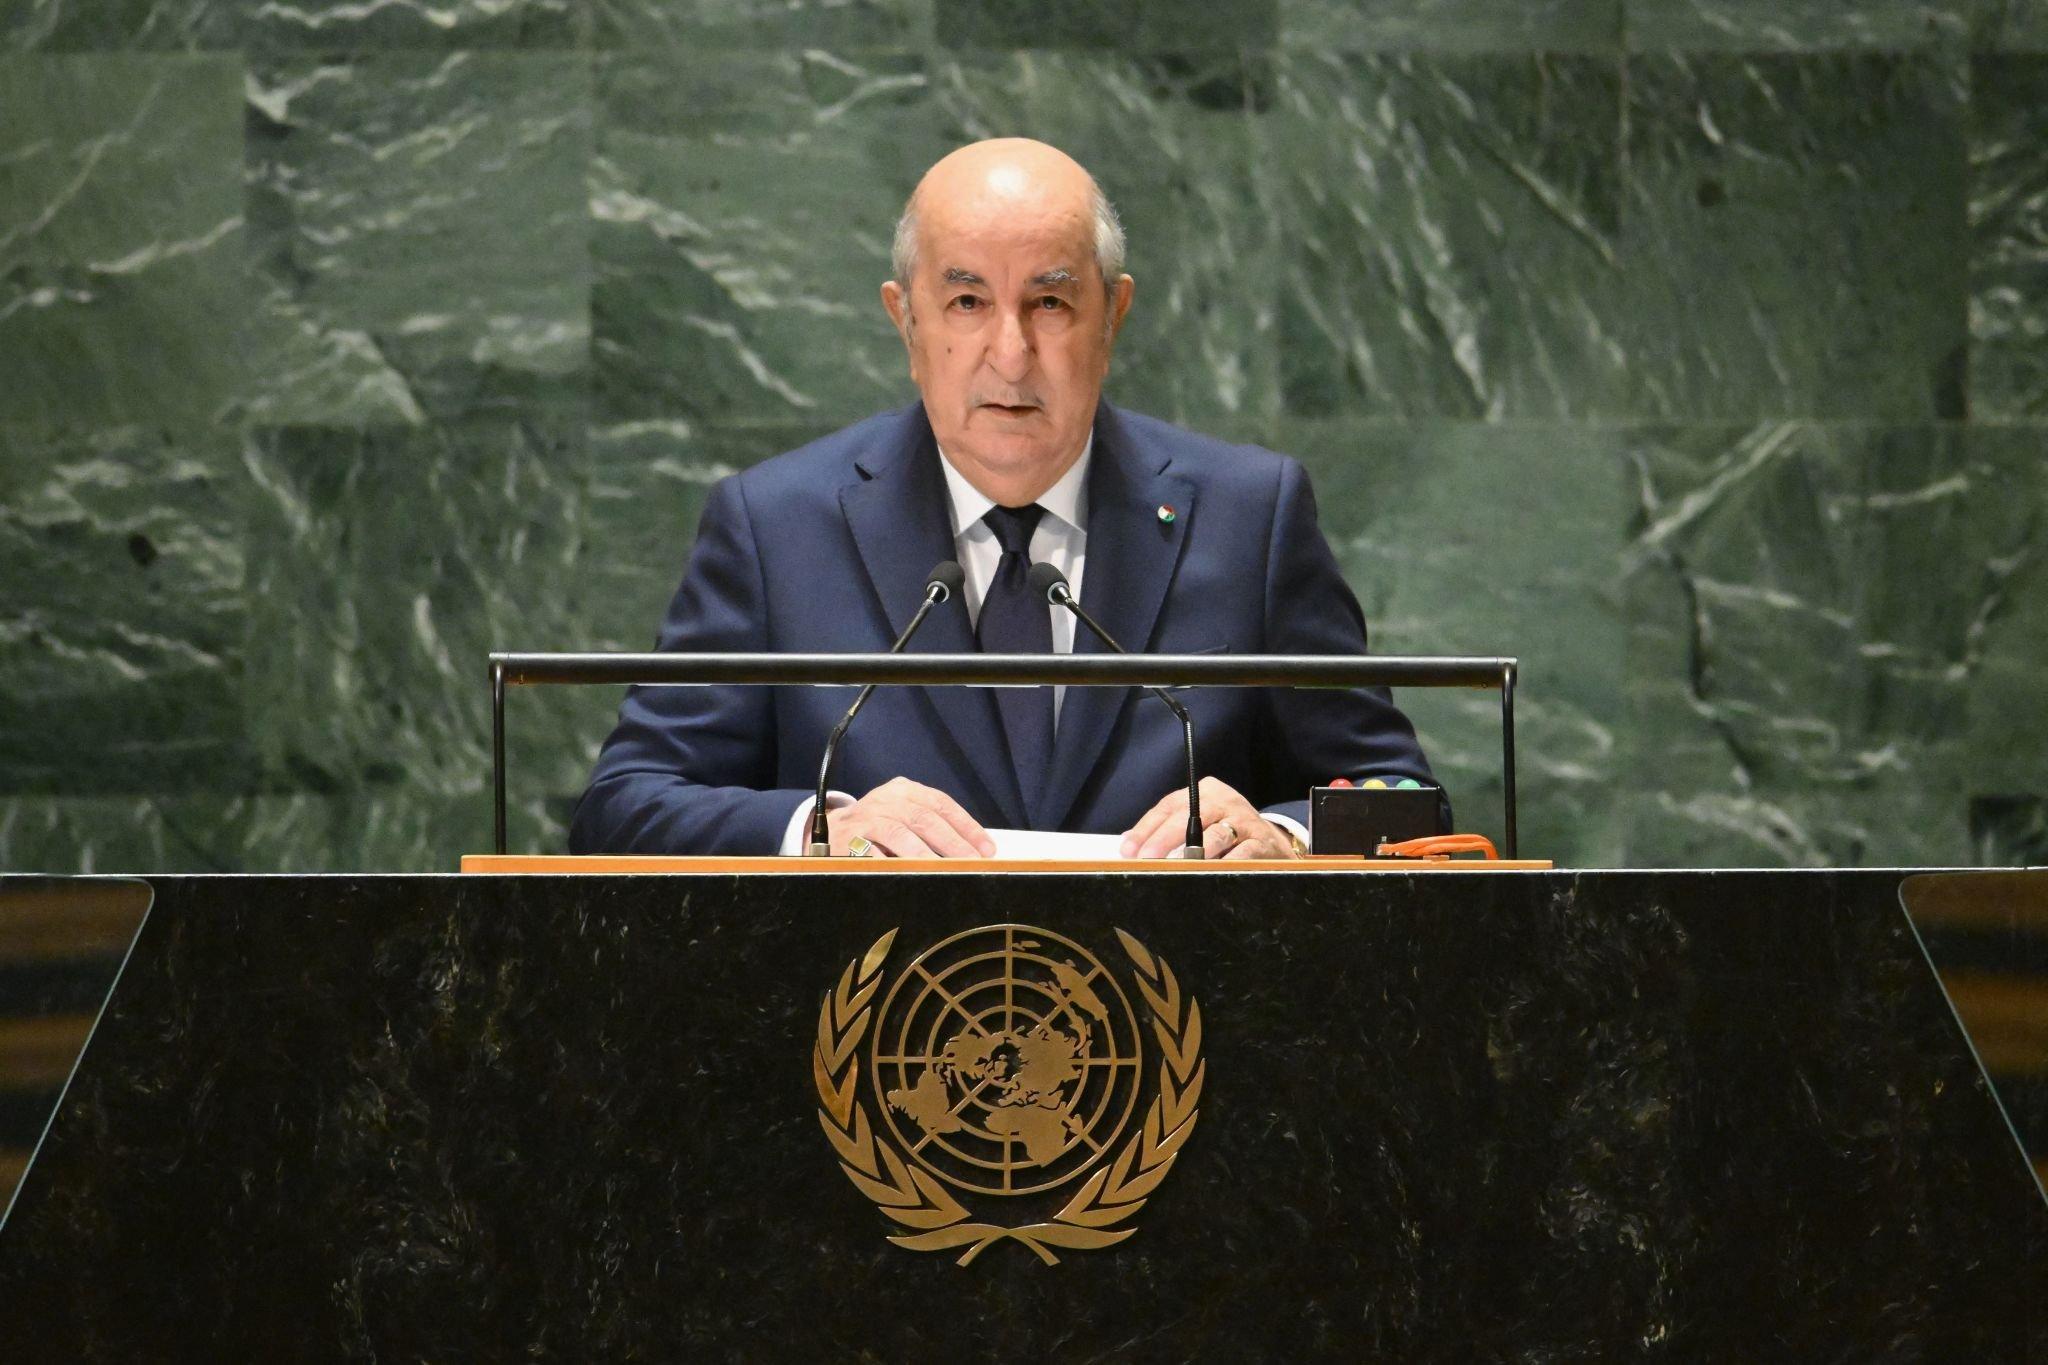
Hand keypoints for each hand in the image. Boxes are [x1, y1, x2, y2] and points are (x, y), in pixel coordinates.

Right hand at [831, 777, 995, 857]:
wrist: (833, 829)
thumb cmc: (879, 826)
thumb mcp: (903, 815)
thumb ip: (931, 826)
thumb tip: (972, 851)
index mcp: (905, 790)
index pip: (941, 805)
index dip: (967, 826)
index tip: (986, 848)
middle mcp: (886, 800)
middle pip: (924, 819)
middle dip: (952, 843)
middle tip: (971, 863)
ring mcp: (866, 818)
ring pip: (899, 834)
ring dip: (924, 855)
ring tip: (943, 872)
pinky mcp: (848, 839)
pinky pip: (873, 854)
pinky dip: (891, 866)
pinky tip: (908, 877)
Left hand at [1119, 776, 1298, 860]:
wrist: (1272, 844)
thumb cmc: (1226, 833)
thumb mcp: (1199, 823)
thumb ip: (1167, 829)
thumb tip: (1128, 843)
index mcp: (1204, 792)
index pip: (1168, 806)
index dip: (1146, 828)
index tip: (1128, 850)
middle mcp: (1224, 801)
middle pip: (1188, 817)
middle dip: (1164, 840)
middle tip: (1147, 859)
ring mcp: (1244, 820)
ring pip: (1215, 835)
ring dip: (1195, 852)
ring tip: (1177, 867)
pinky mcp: (1261, 841)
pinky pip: (1241, 853)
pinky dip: (1226, 863)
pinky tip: (1211, 873)